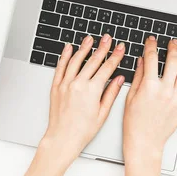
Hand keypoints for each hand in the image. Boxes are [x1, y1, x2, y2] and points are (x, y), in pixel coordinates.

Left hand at [40, 34, 126, 163]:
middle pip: (92, 61)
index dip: (115, 56)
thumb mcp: (102, 113)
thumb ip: (110, 93)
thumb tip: (119, 79)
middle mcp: (78, 84)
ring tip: (90, 39)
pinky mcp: (56, 87)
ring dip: (84, 48)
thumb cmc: (82, 130)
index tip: (120, 48)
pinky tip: (69, 48)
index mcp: (92, 91)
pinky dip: (65, 56)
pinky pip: (60, 67)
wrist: (62, 138)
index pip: (107, 68)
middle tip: (107, 38)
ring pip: (76, 60)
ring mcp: (65, 84)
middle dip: (102, 47)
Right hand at [123, 37, 176, 161]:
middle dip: (172, 49)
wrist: (144, 142)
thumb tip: (142, 61)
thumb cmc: (134, 123)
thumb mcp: (131, 97)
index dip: (151, 46)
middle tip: (172, 43)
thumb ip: (138, 76)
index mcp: (149, 86)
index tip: (152, 41)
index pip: (151, 59)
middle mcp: (165, 90)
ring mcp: (176, 99)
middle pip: (172, 62)